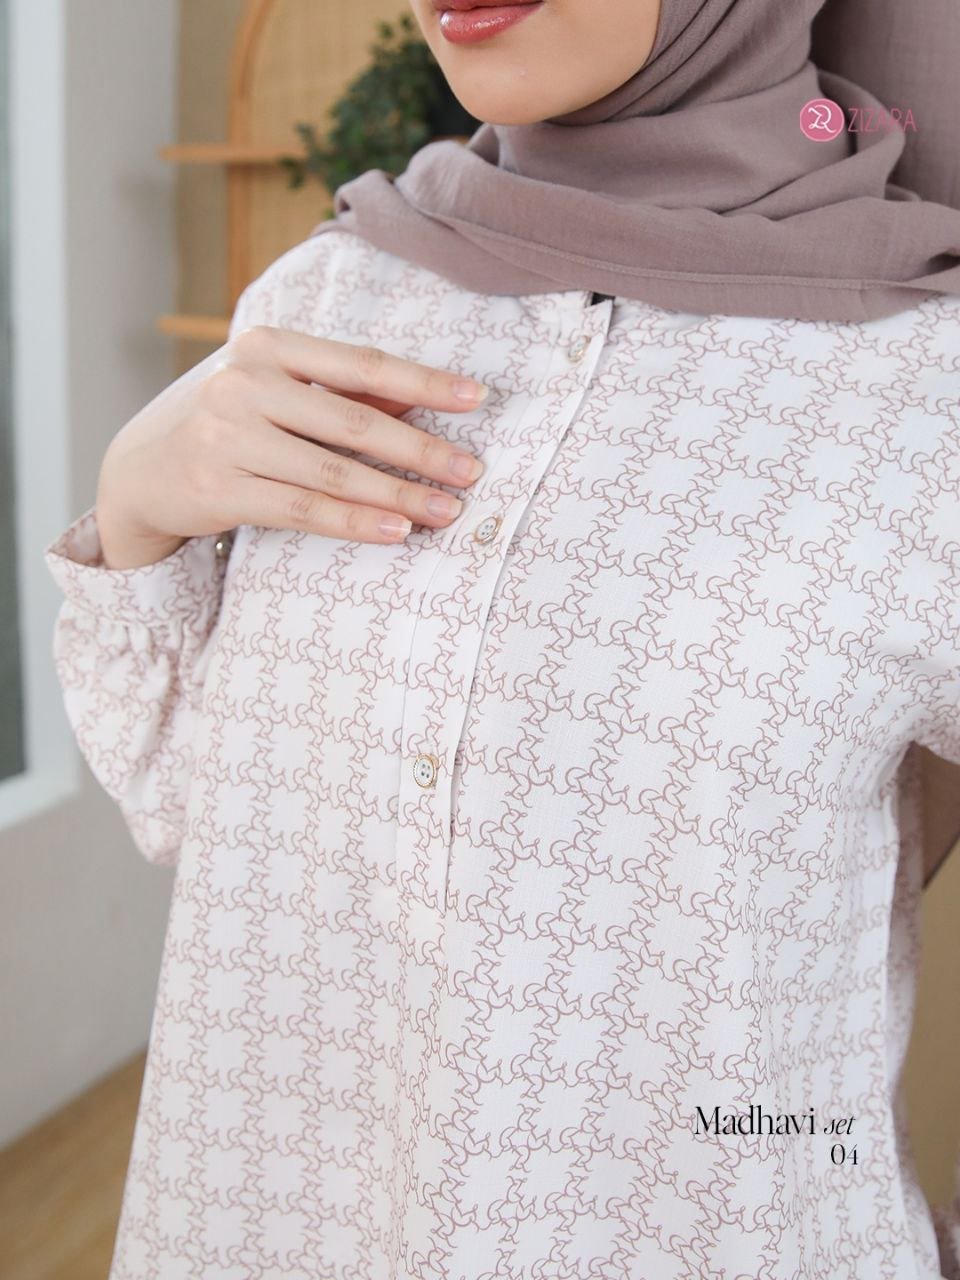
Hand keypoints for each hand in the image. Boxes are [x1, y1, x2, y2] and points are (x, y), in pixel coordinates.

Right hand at [94, 325, 489, 568]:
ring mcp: (227, 437)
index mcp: (267, 346)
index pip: (361, 364)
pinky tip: (396, 531)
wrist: (140, 470)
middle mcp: (244, 384)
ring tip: (445, 511)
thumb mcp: (277, 393)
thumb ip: (342, 393)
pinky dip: (355, 522)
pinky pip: (303, 510)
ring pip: (333, 472)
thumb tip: (420, 395)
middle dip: (420, 450)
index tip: (476, 398)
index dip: (423, 381)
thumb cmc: (227, 424)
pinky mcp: (217, 489)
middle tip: (471, 472)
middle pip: (354, 421)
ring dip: (398, 494)